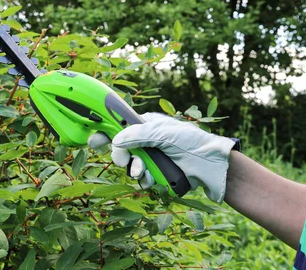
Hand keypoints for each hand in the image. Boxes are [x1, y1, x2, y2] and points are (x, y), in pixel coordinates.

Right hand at [88, 112, 235, 202]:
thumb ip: (138, 135)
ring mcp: (150, 158)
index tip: (94, 139)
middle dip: (120, 156)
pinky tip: (154, 179)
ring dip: (135, 169)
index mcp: (145, 124)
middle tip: (124, 160)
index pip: (119, 125)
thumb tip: (115, 140)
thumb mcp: (163, 133)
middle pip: (120, 148)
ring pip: (129, 165)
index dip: (105, 131)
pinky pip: (141, 179)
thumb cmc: (191, 142)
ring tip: (144, 171)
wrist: (211, 166)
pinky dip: (145, 180)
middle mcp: (145, 141)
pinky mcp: (156, 174)